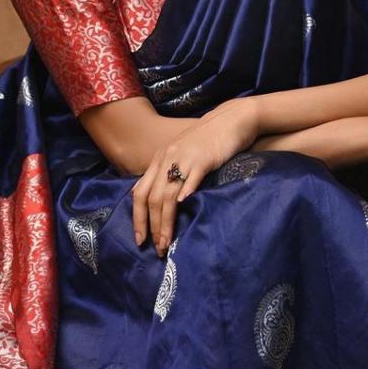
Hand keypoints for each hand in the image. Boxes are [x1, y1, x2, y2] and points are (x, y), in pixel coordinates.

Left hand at [131, 98, 259, 256]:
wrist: (230, 120)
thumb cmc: (207, 141)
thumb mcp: (182, 155)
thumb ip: (170, 174)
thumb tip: (161, 201)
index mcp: (159, 160)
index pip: (139, 192)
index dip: (137, 218)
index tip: (139, 239)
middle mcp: (166, 159)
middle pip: (151, 197)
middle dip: (151, 226)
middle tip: (155, 248)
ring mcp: (184, 159)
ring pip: (167, 195)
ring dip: (165, 222)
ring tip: (166, 242)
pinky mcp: (203, 159)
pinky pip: (191, 178)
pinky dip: (185, 193)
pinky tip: (182, 207)